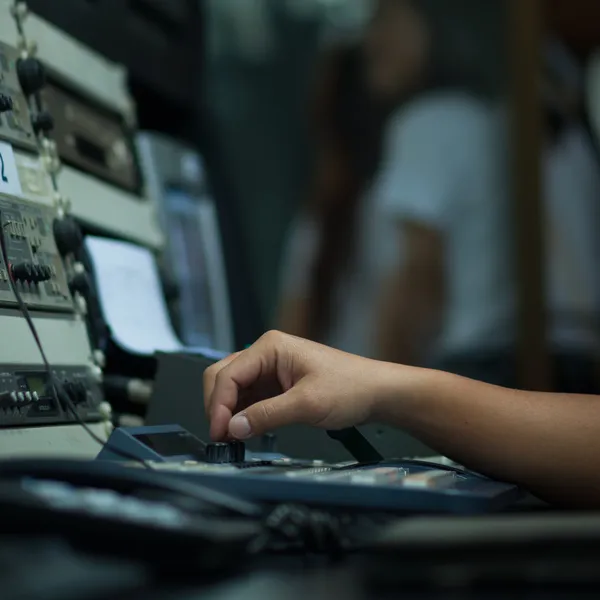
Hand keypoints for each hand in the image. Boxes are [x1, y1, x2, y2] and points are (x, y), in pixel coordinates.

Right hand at [203, 331, 395, 440]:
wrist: (375, 392)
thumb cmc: (350, 387)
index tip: (219, 432)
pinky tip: (244, 432)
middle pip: (223, 377)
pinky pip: (248, 400)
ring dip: (228, 413)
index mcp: (270, 347)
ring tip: (232, 439)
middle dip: (218, 407)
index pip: (229, 374)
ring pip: (232, 390)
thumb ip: (267, 415)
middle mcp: (266, 355)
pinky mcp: (275, 386)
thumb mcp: (307, 404)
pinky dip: (241, 416)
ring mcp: (269, 370)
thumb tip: (234, 427)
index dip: (218, 405)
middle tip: (222, 436)